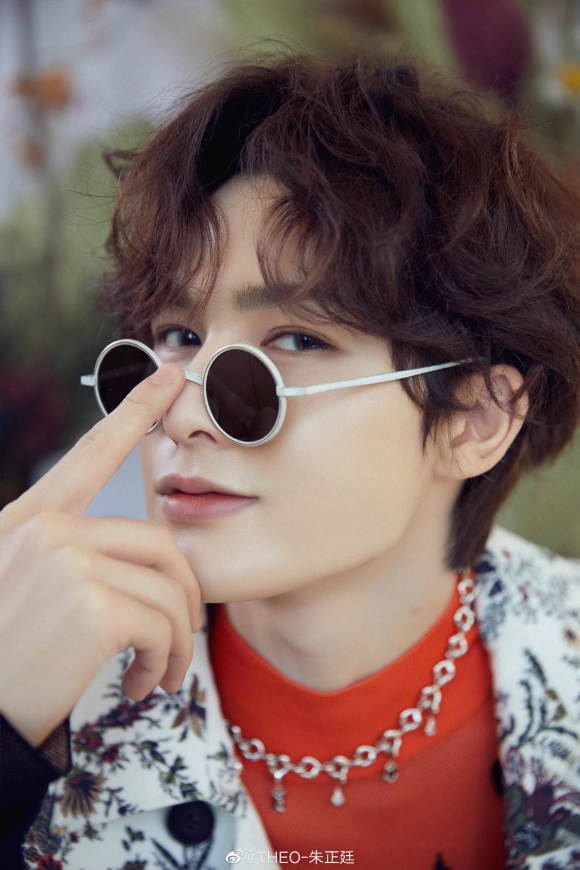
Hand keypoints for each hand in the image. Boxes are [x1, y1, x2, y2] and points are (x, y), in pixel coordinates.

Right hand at [0, 363, 201, 747]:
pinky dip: (165, 663)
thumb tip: (148, 556)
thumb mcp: (28, 591)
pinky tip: (139, 686)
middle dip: (186, 596)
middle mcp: (47, 529)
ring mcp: (66, 561)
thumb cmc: (6, 662)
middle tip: (182, 638)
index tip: (168, 375)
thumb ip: (76, 559)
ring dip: (175, 644)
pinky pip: (164, 624)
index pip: (92, 453)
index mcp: (30, 522)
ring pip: (169, 590)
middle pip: (161, 542)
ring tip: (155, 675)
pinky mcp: (90, 604)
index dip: (134, 411)